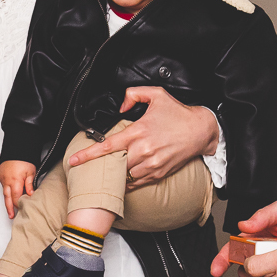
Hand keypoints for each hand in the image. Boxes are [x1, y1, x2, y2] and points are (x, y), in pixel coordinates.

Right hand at [0, 160, 35, 218]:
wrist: (16, 149)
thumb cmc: (24, 159)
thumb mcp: (31, 172)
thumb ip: (30, 184)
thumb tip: (30, 195)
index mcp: (15, 181)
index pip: (16, 197)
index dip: (18, 204)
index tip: (22, 209)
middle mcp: (7, 181)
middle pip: (7, 198)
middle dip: (9, 208)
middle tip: (11, 216)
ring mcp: (3, 179)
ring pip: (4, 193)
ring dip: (7, 201)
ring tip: (10, 210)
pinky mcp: (1, 176)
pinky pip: (3, 187)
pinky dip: (6, 192)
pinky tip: (10, 196)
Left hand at [65, 86, 216, 187]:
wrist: (202, 130)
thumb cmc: (179, 113)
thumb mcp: (156, 94)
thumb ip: (133, 94)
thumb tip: (119, 107)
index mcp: (139, 131)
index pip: (108, 145)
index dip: (89, 154)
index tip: (74, 160)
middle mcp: (144, 150)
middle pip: (114, 164)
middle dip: (101, 166)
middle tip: (90, 166)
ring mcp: (152, 164)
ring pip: (125, 175)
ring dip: (115, 174)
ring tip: (108, 171)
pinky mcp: (159, 173)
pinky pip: (137, 183)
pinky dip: (128, 182)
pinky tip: (123, 177)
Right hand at [214, 196, 276, 276]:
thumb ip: (262, 216)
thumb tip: (243, 225)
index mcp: (260, 233)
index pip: (237, 246)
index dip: (224, 258)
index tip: (217, 269)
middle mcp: (267, 248)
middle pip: (247, 265)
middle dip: (245, 273)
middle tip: (251, 276)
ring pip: (263, 275)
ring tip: (269, 276)